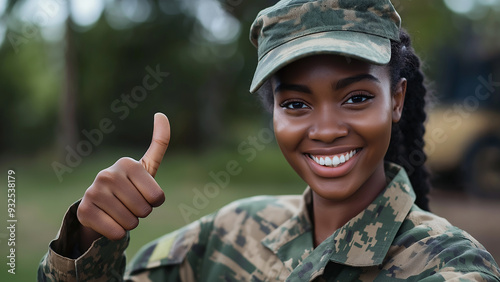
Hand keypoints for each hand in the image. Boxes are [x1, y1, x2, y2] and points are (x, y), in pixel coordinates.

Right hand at [77, 113, 169, 247]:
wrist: (102, 205)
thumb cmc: (131, 185)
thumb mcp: (147, 166)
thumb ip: (159, 142)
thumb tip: (161, 114)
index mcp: (127, 163)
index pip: (157, 197)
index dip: (155, 202)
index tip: (144, 193)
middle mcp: (107, 174)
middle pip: (144, 210)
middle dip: (141, 213)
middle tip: (130, 204)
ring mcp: (93, 191)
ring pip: (130, 222)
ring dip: (129, 223)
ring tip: (119, 211)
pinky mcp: (83, 211)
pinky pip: (115, 232)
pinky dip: (117, 233)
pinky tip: (109, 221)